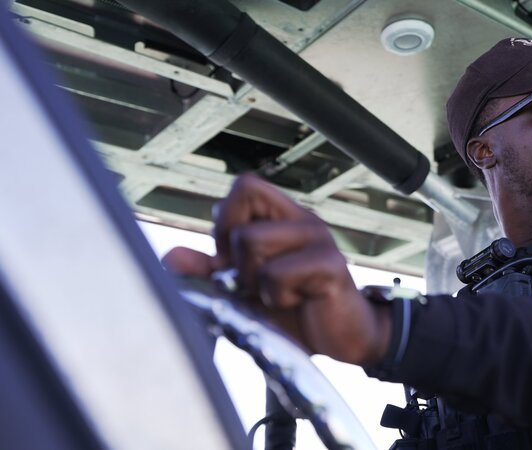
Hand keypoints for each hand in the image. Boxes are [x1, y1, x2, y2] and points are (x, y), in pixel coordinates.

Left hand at [164, 174, 391, 365]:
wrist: (344, 338)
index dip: (226, 222)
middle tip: (254, 281)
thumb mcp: (246, 290)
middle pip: (242, 204)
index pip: (244, 187)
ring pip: (252, 242)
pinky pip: (277, 275)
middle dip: (234, 253)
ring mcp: (319, 240)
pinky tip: (297, 303)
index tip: (232, 259)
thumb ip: (210, 272)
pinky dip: (276, 298)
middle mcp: (302, 221)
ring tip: (277, 295)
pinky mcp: (331, 266)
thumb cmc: (299, 309)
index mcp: (285, 218)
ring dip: (254, 281)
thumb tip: (171, 258)